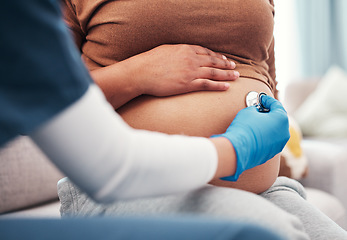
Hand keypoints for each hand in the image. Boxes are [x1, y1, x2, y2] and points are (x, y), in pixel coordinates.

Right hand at [124, 44, 238, 95]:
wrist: (142, 72)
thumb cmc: (150, 61)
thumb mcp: (166, 50)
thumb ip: (178, 51)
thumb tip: (183, 52)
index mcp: (185, 49)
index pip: (206, 52)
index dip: (216, 56)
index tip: (223, 58)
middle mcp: (191, 59)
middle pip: (213, 62)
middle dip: (225, 64)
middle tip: (234, 66)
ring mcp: (191, 72)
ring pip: (214, 73)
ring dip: (226, 75)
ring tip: (236, 76)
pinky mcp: (188, 84)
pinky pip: (207, 84)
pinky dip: (218, 86)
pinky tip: (226, 87)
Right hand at [211, 95, 289, 180]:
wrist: (238, 150)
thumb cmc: (244, 128)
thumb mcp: (249, 111)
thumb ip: (256, 109)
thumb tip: (257, 112)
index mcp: (281, 119)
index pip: (276, 105)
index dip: (267, 100)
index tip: (262, 99)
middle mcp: (284, 132)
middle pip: (278, 118)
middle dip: (269, 113)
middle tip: (260, 109)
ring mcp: (279, 144)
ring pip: (275, 130)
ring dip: (268, 125)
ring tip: (256, 121)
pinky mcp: (272, 153)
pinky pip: (270, 140)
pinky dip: (265, 135)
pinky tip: (255, 133)